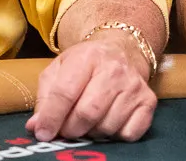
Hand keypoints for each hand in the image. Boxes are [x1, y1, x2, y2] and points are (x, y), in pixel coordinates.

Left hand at [26, 29, 155, 142]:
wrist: (121, 50)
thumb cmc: (84, 63)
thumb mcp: (59, 69)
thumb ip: (45, 97)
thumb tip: (37, 127)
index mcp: (86, 57)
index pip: (65, 93)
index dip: (52, 117)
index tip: (43, 133)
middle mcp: (113, 70)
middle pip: (88, 113)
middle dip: (71, 128)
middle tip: (65, 131)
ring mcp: (134, 86)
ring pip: (107, 126)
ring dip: (91, 133)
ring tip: (86, 123)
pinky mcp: (149, 102)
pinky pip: (129, 134)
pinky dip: (114, 136)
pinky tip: (107, 122)